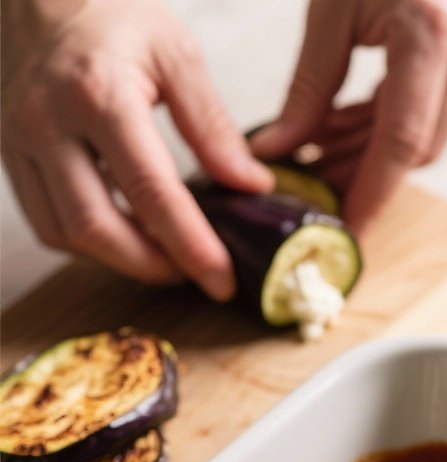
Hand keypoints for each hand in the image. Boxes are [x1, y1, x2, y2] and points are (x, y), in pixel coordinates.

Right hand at [1, 0, 271, 297]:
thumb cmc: (108, 13)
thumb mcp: (174, 53)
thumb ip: (212, 125)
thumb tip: (250, 186)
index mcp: (98, 93)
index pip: (150, 190)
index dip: (190, 245)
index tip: (221, 278)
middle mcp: (48, 121)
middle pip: (98, 227)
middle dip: (151, 265)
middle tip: (194, 274)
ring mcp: (19, 141)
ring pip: (65, 234)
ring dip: (118, 258)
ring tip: (163, 254)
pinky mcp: (8, 154)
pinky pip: (45, 221)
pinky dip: (88, 240)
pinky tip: (124, 232)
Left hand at [251, 0, 446, 232]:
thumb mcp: (330, 7)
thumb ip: (307, 90)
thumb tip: (275, 155)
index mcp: (432, 28)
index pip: (401, 144)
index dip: (371, 196)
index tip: (343, 233)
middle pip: (418, 148)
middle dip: (362, 174)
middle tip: (309, 183)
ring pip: (431, 136)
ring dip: (374, 153)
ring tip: (320, 150)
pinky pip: (440, 110)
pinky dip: (393, 125)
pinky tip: (348, 125)